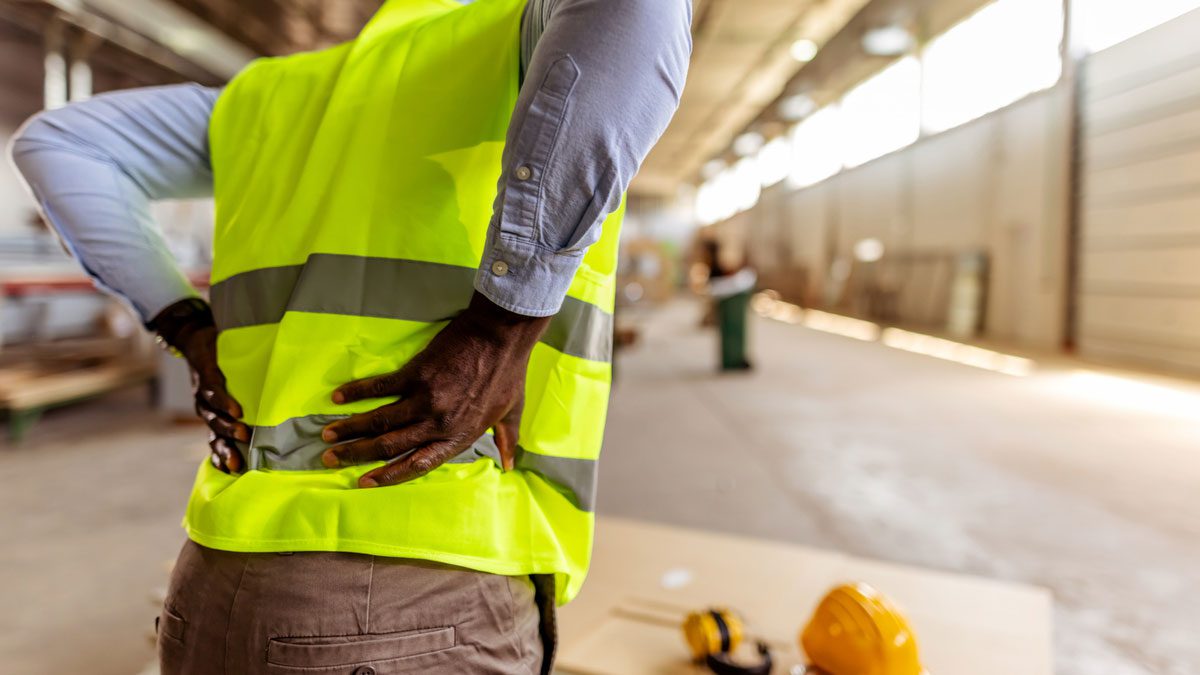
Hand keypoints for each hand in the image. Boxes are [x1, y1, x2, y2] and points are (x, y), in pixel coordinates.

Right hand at [153, 299, 248, 473]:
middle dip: (229, 428)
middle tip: (245, 435)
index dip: (225, 402)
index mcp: (208, 378)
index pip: (215, 391)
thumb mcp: (222, 339)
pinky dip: (219, 454)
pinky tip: (228, 468)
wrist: (192, 341)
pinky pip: (213, 439)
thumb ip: (241, 344)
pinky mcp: (211, 419)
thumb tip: (272, 334)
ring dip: (224, 447)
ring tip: (236, 463)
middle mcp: (204, 397)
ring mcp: (206, 410)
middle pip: (215, 416)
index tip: (240, 412)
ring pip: (213, 432)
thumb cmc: (216, 341)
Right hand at [320, 292, 549, 487]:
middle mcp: (437, 423)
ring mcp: (424, 398)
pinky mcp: (415, 374)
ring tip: (327, 436)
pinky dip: (357, 392)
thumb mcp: (512, 412)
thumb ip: (507, 440)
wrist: (501, 335)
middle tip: (329, 459)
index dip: (388, 476)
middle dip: (357, 455)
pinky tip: (338, 398)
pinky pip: (380, 387)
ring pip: (379, 420)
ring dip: (350, 429)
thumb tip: (511, 465)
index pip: (417, 465)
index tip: (362, 483)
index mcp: (458, 436)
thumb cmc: (509, 373)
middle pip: (389, 445)